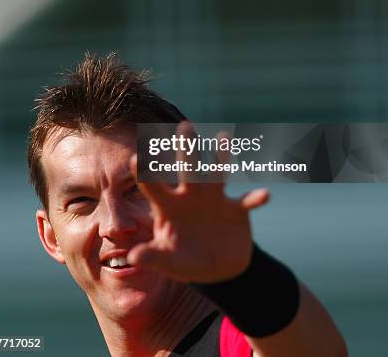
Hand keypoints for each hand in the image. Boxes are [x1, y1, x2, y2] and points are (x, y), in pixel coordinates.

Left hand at [127, 121, 268, 283]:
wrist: (218, 268)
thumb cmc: (185, 260)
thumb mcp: (168, 261)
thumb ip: (153, 257)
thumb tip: (132, 257)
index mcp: (168, 205)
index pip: (153, 186)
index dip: (145, 173)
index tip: (136, 158)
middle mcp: (191, 195)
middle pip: (187, 169)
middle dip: (186, 149)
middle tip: (185, 126)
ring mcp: (215, 199)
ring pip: (217, 174)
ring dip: (221, 156)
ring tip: (224, 137)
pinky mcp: (237, 210)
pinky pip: (246, 202)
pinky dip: (255, 199)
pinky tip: (264, 195)